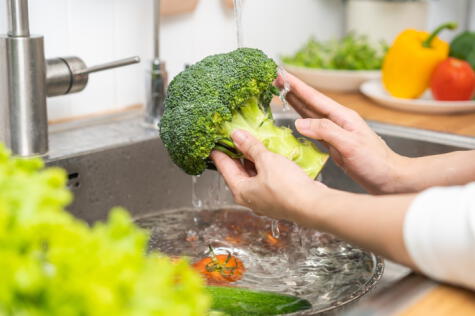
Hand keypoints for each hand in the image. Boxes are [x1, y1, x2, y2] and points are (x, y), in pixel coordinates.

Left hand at [211, 129, 326, 224]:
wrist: (312, 205)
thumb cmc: (287, 187)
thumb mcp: (266, 160)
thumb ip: (251, 147)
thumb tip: (236, 136)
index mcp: (240, 190)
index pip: (224, 167)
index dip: (220, 153)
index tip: (215, 142)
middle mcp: (249, 197)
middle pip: (237, 172)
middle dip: (236, 155)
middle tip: (234, 139)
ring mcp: (263, 199)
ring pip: (252, 175)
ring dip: (252, 160)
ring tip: (252, 144)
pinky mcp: (276, 198)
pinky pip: (264, 179)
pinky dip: (264, 167)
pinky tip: (269, 156)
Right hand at [276, 73, 407, 193]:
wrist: (390, 179)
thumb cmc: (376, 163)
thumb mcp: (350, 145)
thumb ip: (326, 131)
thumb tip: (300, 122)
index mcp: (342, 117)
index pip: (314, 97)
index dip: (296, 86)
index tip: (281, 74)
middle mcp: (338, 121)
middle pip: (310, 102)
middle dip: (292, 90)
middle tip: (275, 79)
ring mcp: (336, 132)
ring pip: (310, 113)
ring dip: (295, 103)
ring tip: (281, 93)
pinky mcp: (334, 144)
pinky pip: (313, 129)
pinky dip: (302, 122)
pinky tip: (295, 121)